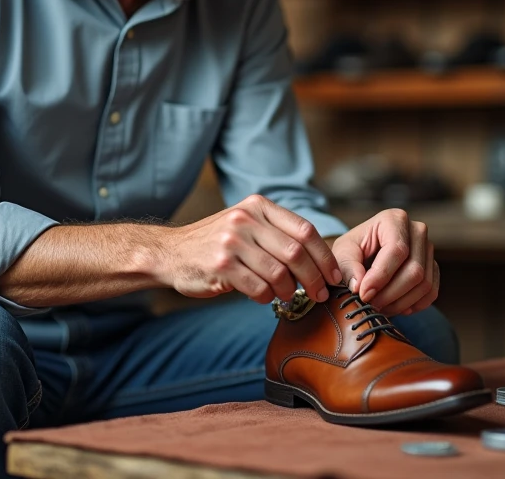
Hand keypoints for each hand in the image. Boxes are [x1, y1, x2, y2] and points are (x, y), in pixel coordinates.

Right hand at [162, 195, 342, 304]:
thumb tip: (320, 260)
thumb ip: (277, 233)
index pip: (305, 230)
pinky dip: (267, 298)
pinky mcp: (221, 265)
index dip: (325, 256)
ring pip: (279, 273)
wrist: (170, 252)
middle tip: (320, 294)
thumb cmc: (216, 242)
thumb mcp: (246, 223)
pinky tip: (263, 297)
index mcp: (258, 206)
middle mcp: (246, 219)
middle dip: (314, 278)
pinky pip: (258, 288)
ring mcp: (232, 242)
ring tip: (289, 296)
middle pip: (296, 252)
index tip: (333, 275)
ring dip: (290, 291)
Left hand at [332, 208, 437, 316]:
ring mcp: (428, 250)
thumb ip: (347, 266)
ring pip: (424, 284)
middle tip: (370, 305)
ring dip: (400, 303)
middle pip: (415, 270)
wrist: (365, 253)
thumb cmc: (354, 249)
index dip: (381, 276)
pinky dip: (413, 305)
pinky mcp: (433, 268)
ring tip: (379, 307)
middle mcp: (417, 231)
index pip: (397, 250)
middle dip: (390, 294)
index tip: (364, 294)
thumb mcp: (343, 252)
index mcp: (394, 219)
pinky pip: (431, 292)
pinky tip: (395, 307)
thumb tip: (359, 286)